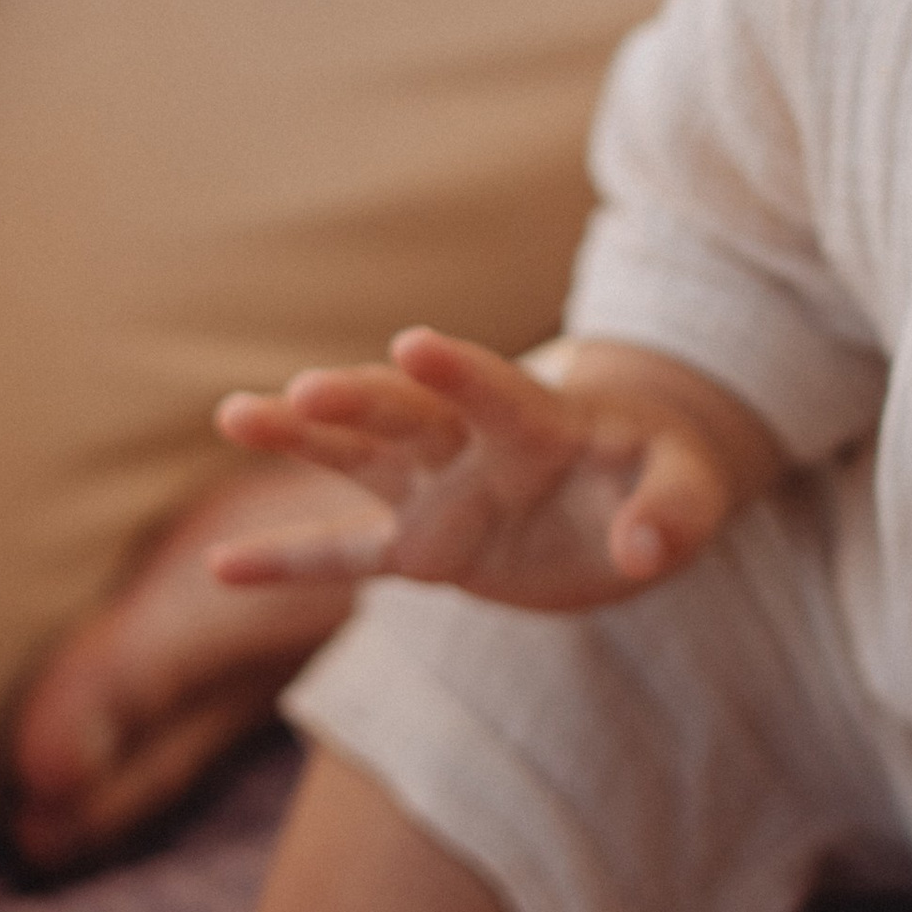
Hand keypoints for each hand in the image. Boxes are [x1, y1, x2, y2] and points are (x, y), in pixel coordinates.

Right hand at [210, 327, 775, 612]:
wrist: (633, 494)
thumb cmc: (664, 474)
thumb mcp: (691, 490)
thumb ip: (674, 515)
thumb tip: (644, 553)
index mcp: (540, 419)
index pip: (493, 390)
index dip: (457, 371)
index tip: (409, 343)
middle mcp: (472, 446)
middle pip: (405, 415)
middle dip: (356, 402)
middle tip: (301, 391)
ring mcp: (439, 492)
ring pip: (359, 461)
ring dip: (301, 439)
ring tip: (234, 413)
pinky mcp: (424, 548)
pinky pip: (348, 556)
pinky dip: (290, 563)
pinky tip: (219, 568)